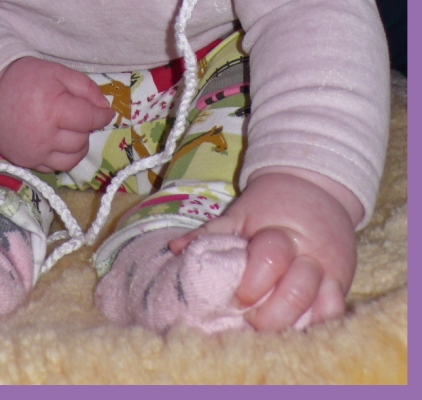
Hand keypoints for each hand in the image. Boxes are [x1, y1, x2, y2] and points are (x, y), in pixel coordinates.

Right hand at [0, 56, 114, 171]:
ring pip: (72, 159)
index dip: (102, 116)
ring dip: (77, 145)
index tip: (106, 113)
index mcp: (54, 110)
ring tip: (69, 130)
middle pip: (81, 140)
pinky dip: (61, 156)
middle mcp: (45, 136)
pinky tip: (56, 141)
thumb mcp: (58, 72)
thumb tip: (105, 108)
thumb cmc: (26, 79)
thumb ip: (86, 88)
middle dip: (85, 128)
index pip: (90, 120)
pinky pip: (54, 167)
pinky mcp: (26, 162)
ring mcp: (35, 152)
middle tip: (77, 115)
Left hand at [168, 168, 360, 330]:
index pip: (271, 257)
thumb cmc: (271, 204)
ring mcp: (328, 270)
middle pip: (298, 290)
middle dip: (273, 313)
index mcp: (280, 233)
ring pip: (322, 304)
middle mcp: (308, 253)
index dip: (253, 281)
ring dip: (296, 322)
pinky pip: (337, 309)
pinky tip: (301, 327)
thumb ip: (212, 233)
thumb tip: (174, 250)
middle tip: (254, 321)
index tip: (239, 298)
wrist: (315, 187)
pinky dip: (321, 321)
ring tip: (274, 329)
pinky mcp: (341, 282)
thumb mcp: (241, 213)